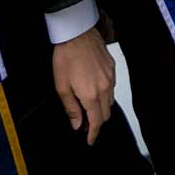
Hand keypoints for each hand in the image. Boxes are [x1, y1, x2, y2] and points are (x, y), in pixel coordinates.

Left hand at [50, 26, 115, 145]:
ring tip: (89, 108)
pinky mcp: (112, 68)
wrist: (77, 34)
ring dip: (101, 109)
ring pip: (109, 101)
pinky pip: (111, 88)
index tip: (89, 141)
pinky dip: (104, 95)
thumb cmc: (66, 58)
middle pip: (105, 114)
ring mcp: (110, 77)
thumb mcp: (61, 86)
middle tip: (85, 125)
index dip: (93, 134)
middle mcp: (104, 88)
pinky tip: (94, 90)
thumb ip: (71, 108)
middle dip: (97, 123)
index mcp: (90, 95)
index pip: (96, 122)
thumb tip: (77, 124)